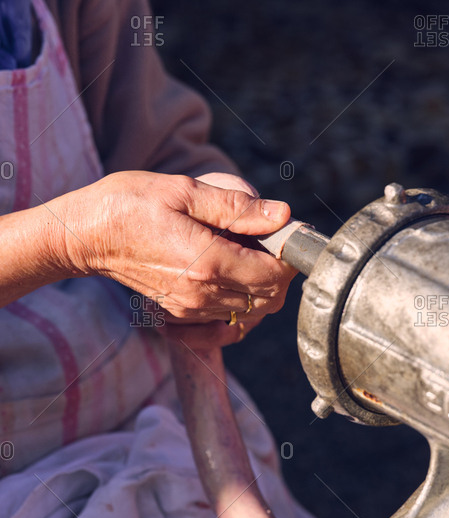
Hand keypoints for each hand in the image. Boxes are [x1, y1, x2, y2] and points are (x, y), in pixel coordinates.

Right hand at [55, 171, 295, 321]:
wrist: (87, 236)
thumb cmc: (130, 205)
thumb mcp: (183, 191)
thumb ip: (236, 207)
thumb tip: (282, 215)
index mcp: (208, 262)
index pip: (274, 274)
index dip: (289, 256)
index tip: (286, 235)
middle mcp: (203, 293)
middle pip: (268, 298)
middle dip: (280, 272)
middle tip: (269, 243)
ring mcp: (191, 308)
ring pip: (251, 312)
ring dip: (261, 288)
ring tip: (248, 255)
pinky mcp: (180, 313)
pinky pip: (226, 324)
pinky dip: (241, 307)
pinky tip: (233, 283)